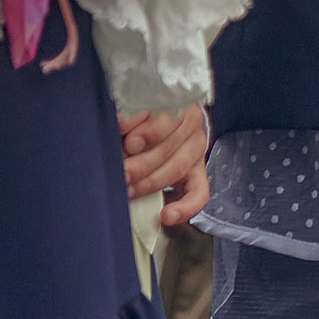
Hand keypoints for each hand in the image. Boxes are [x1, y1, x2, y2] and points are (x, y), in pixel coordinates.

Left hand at [122, 105, 210, 222]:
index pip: (167, 117)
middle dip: (141, 163)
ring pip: (177, 169)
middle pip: (169, 147)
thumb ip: (129, 112)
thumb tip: (120, 123)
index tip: (127, 141)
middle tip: (121, 172)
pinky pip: (199, 193)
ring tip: (128, 190)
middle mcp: (191, 126)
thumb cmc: (142, 112)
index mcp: (177, 103)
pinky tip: (168, 215)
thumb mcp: (135, 104)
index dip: (146, 131)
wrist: (162, 116)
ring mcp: (195, 150)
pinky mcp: (197, 173)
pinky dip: (185, 207)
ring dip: (149, 182)